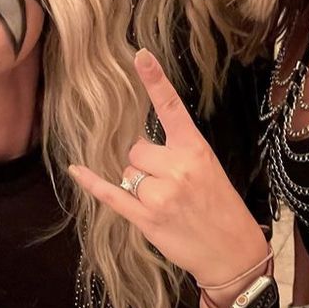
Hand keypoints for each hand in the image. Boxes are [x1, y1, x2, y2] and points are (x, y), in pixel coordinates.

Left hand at [69, 48, 267, 287]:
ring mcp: (161, 195)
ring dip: (137, 183)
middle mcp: (178, 168)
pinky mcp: (146, 219)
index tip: (140, 55)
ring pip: (128, 172)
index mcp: (196, 150)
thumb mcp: (209, 169)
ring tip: (163, 202)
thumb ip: (179, 152)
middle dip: (144, 161)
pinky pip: (111, 194)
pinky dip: (92, 182)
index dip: (155, 80)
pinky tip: (77, 169)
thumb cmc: (221, 206)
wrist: (232, 252)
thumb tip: (140, 146)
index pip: (171, 108)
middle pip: (137, 148)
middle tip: (166, 182)